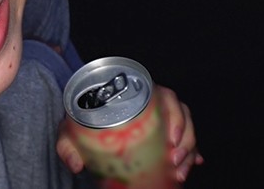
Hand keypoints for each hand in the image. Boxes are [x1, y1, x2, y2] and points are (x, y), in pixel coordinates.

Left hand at [56, 85, 202, 183]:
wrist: (81, 123)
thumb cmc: (81, 119)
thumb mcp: (71, 130)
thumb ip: (68, 146)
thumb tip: (76, 165)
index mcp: (137, 94)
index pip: (167, 97)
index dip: (176, 117)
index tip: (171, 139)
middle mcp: (153, 104)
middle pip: (182, 115)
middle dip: (186, 140)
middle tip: (175, 160)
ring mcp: (160, 118)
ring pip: (186, 129)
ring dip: (189, 150)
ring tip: (180, 170)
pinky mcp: (163, 133)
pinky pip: (185, 140)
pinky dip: (192, 152)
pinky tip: (195, 163)